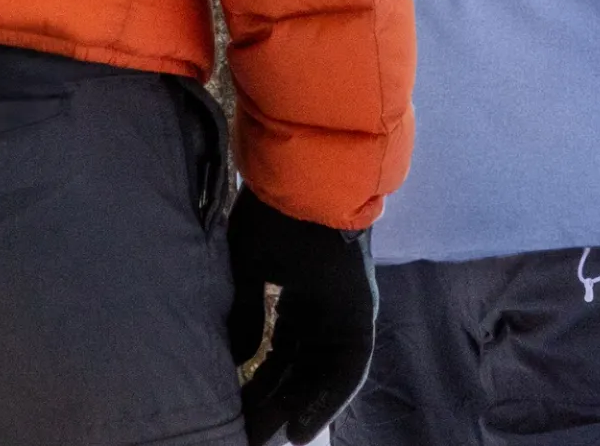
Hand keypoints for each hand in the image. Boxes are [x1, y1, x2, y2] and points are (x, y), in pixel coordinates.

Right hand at [227, 194, 375, 444]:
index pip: (279, 355)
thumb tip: (237, 359)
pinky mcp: (362, 316)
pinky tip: (302, 429)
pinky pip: (348, 370)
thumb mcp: (247, 271)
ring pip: (322, 377)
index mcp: (299, 298)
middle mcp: (325, 311)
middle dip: (274, 406)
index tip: (237, 414)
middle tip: (249, 436)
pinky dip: (327, 402)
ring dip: (298, 411)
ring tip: (272, 442)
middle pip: (299, 371)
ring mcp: (346, 313)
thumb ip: (244, 316)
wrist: (307, 180)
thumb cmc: (273, 217)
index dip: (259, 387)